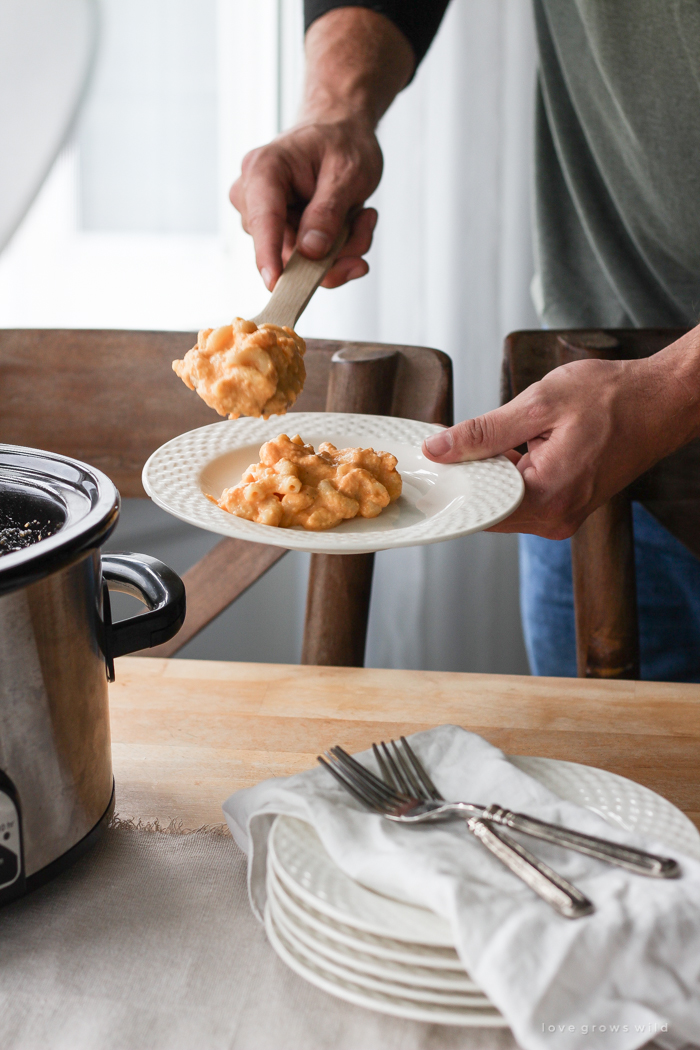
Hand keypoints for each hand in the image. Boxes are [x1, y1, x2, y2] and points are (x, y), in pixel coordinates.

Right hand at [230, 118, 381, 290]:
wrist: (341, 130)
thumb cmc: (342, 141)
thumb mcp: (347, 172)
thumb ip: (328, 212)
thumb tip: (311, 252)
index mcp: (264, 171)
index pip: (263, 220)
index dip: (269, 255)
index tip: (275, 283)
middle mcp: (254, 197)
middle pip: (286, 250)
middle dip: (333, 251)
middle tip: (365, 225)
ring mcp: (265, 219)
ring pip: (302, 262)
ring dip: (341, 249)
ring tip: (362, 217)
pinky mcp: (281, 234)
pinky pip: (309, 262)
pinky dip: (339, 250)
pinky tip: (353, 222)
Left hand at [422, 334, 699, 537]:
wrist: (664, 401)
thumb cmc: (614, 398)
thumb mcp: (539, 404)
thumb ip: (484, 432)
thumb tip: (440, 449)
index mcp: (547, 498)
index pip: (477, 508)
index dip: (448, 485)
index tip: (426, 465)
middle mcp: (555, 518)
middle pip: (487, 508)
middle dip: (466, 476)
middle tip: (445, 445)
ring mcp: (563, 515)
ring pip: (503, 502)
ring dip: (488, 473)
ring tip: (483, 440)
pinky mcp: (568, 505)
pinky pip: (523, 496)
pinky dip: (508, 474)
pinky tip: (505, 447)